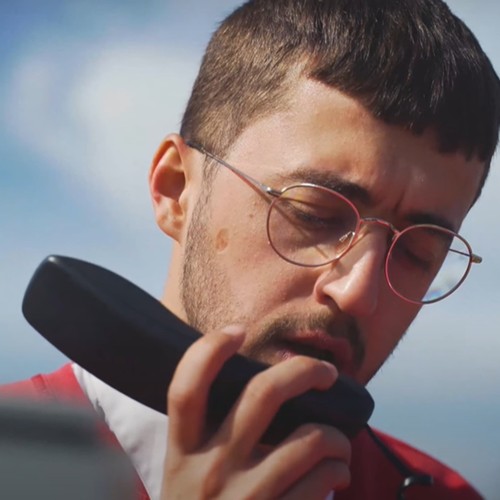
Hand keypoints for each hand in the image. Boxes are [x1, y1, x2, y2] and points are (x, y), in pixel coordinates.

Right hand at [161, 326, 350, 498]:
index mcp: (181, 452)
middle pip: (261, 395)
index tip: (238, 331)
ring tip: (340, 443)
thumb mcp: (187, 478)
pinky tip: (336, 474)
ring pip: (308, 439)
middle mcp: (208, 471)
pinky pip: (321, 481)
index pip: (185, 387)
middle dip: (303, 371)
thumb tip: (260, 392)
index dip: (210, 349)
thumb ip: (207, 438)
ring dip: (337, 436)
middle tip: (326, 373)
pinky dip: (338, 469)